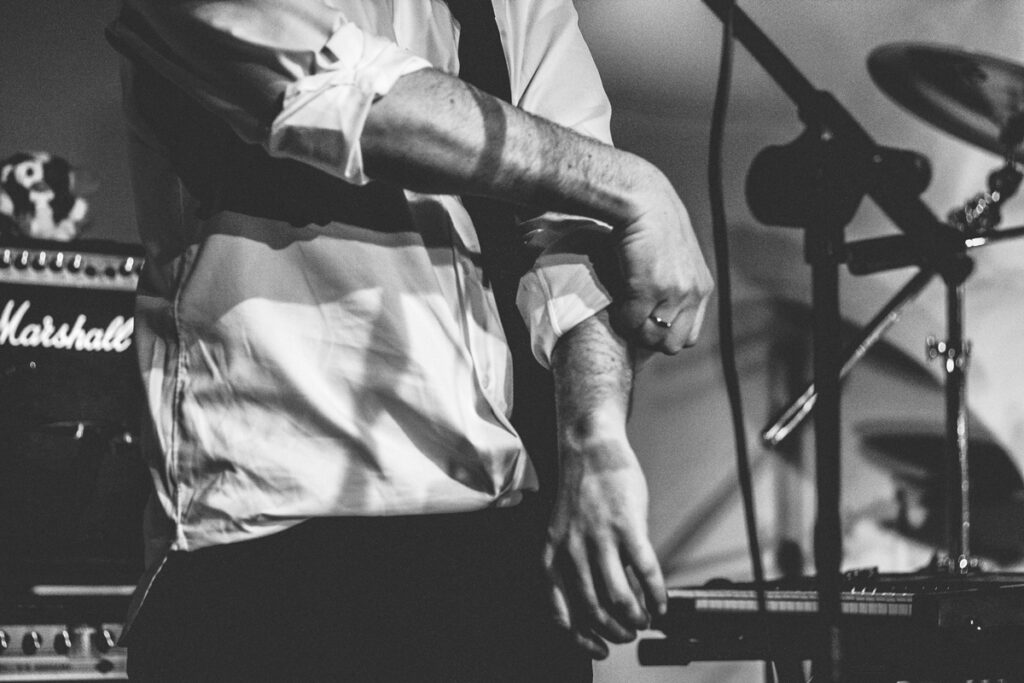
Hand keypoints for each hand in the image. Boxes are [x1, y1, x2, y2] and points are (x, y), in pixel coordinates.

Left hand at [542, 428, 666, 658]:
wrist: (589, 449)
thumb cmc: (579, 492)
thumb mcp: (561, 533)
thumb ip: (573, 567)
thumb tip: (595, 606)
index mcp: (551, 555)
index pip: (561, 612)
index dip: (582, 639)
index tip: (599, 650)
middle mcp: (572, 550)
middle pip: (593, 610)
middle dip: (614, 632)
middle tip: (627, 634)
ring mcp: (600, 538)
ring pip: (619, 598)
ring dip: (635, 618)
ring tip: (643, 620)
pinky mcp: (627, 525)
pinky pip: (645, 571)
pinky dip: (655, 594)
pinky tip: (661, 602)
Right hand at [612, 171, 713, 354]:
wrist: (643, 202)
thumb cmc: (653, 225)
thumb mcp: (677, 259)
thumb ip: (676, 286)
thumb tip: (659, 314)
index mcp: (701, 288)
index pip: (688, 336)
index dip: (665, 334)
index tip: (647, 322)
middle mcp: (693, 293)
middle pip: (672, 344)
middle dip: (649, 338)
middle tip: (632, 320)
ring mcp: (674, 292)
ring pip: (651, 337)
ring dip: (633, 329)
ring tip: (622, 311)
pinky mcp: (650, 288)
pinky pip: (631, 321)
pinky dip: (619, 318)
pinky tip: (615, 302)